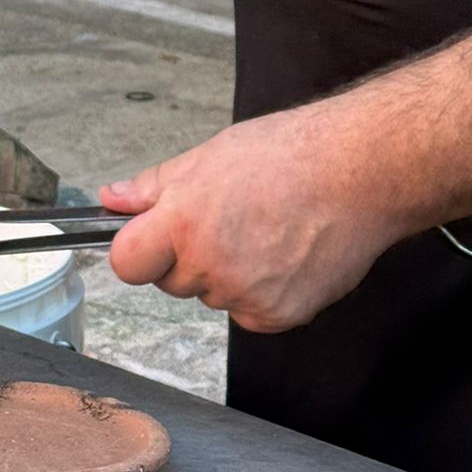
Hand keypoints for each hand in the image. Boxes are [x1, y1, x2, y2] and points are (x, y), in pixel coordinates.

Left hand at [100, 95, 400, 332]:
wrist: (360, 173)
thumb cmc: (291, 154)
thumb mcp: (210, 156)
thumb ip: (154, 187)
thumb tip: (111, 199)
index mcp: (184, 221)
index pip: (125, 263)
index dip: (137, 250)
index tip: (150, 239)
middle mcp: (210, 264)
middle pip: (171, 280)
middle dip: (188, 256)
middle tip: (229, 218)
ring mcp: (244, 295)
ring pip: (212, 295)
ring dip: (228, 273)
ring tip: (266, 229)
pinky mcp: (277, 316)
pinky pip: (248, 312)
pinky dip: (262, 292)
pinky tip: (285, 254)